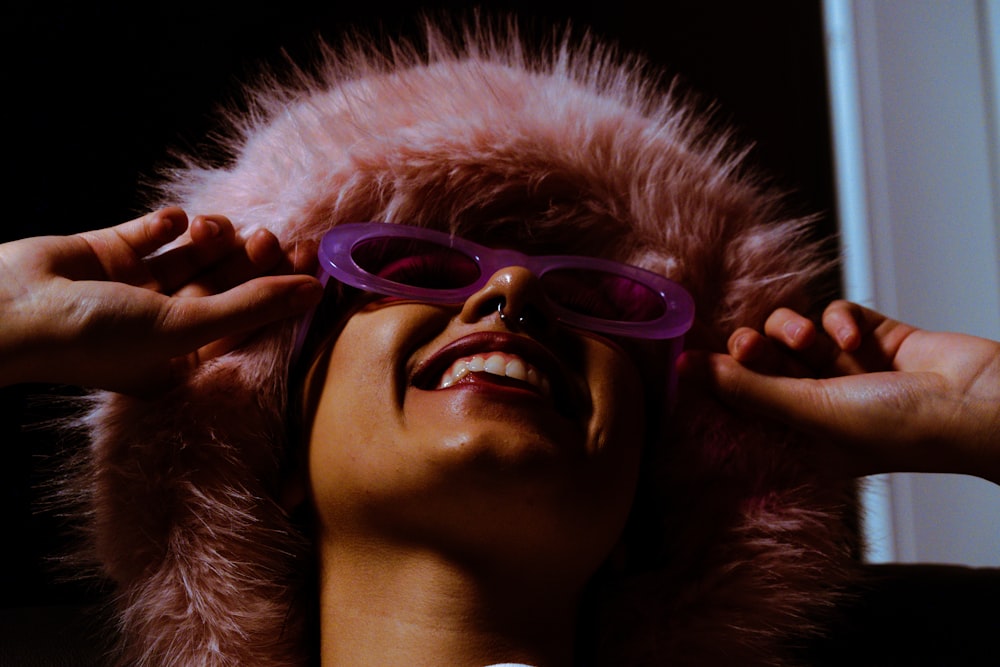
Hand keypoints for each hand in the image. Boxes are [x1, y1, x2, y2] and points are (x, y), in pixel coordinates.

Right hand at [0, 208, 321, 393]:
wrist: (9, 309)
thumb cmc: (98, 337)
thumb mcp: (186, 327)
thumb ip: (252, 306)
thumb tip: (316, 290)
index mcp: (183, 360)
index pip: (246, 320)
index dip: (279, 290)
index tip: (310, 260)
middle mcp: (162, 325)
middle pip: (225, 285)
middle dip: (250, 260)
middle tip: (269, 238)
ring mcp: (135, 288)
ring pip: (194, 256)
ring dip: (212, 238)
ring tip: (212, 229)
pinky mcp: (110, 254)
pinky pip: (152, 233)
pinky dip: (168, 224)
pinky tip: (174, 220)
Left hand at [679, 300, 999, 482]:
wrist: (980, 403)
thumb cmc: (902, 427)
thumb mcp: (812, 412)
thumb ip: (747, 389)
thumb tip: (687, 370)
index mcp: (800, 435)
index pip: (743, 401)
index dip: (720, 378)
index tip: (696, 357)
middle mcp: (819, 402)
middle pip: (763, 362)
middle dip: (755, 349)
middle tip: (750, 344)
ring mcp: (846, 368)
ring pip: (795, 333)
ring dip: (798, 331)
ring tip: (812, 342)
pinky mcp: (874, 336)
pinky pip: (836, 315)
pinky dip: (842, 320)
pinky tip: (857, 336)